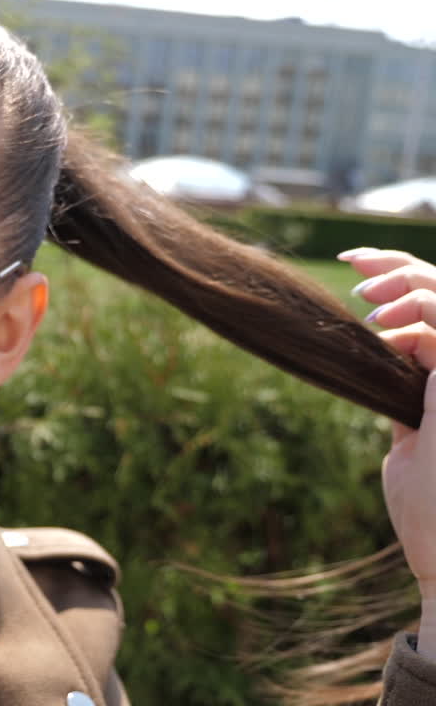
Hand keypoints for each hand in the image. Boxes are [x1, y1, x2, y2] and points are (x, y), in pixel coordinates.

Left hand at [341, 247, 435, 656]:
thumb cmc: (429, 515)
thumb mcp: (409, 444)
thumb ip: (402, 400)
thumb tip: (378, 365)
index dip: (400, 274)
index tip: (353, 266)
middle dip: (399, 264)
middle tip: (352, 264)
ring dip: (408, 283)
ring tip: (364, 297)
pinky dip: (416, 315)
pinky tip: (379, 329)